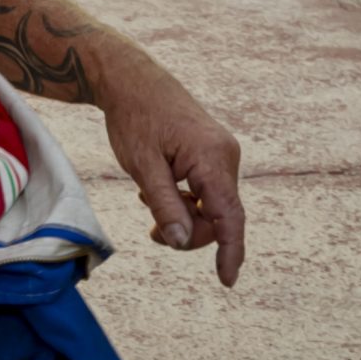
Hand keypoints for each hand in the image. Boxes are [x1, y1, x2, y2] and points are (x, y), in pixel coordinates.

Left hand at [100, 61, 246, 286]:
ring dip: (183, 214)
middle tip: (153, 231)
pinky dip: (186, 199)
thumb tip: (180, 242)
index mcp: (212, 158)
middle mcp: (226, 155)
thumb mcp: (142, 166)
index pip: (229, 216)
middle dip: (187, 230)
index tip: (226, 281)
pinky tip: (159, 187)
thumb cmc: (134, 117)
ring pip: (211, 205)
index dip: (230, 252)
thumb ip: (164, 205)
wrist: (131, 79)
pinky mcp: (213, 152)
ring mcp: (222, 153)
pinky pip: (207, 190)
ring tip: (147, 200)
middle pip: (217, 216)